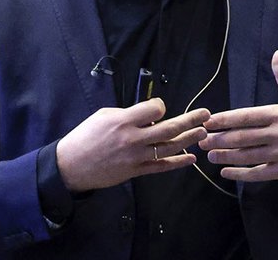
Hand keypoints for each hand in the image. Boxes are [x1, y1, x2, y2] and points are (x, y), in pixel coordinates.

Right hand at [56, 98, 209, 191]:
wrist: (72, 165)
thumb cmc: (86, 136)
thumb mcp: (103, 116)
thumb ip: (128, 114)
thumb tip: (149, 115)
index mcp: (123, 121)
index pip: (154, 109)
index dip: (160, 106)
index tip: (159, 107)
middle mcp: (133, 139)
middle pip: (169, 128)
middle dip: (190, 119)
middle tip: (206, 114)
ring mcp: (136, 157)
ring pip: (169, 147)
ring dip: (189, 139)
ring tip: (203, 132)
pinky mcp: (136, 171)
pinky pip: (161, 167)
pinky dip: (177, 162)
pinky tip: (190, 158)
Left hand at [199, 49, 277, 181]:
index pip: (247, 117)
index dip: (226, 120)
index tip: (208, 121)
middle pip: (243, 137)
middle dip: (219, 139)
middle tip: (201, 140)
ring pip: (248, 156)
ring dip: (226, 156)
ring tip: (209, 155)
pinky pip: (258, 174)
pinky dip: (241, 174)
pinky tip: (225, 171)